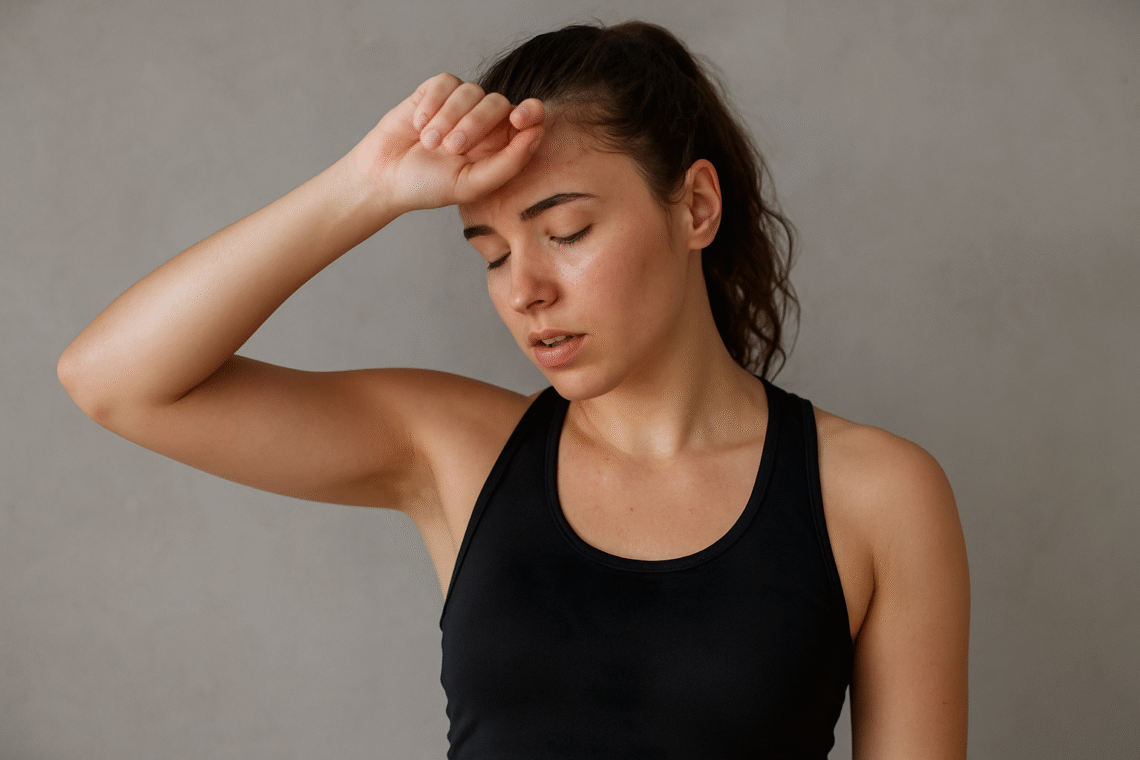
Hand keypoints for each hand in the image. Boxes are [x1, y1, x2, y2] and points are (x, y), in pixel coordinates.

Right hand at [348, 73, 544, 213]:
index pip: (530, 117)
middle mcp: (484, 122)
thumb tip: (537, 133)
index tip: (518, 120)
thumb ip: (508, 163)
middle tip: (452, 149)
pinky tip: (418, 124)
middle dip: (476, 123)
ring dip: (449, 118)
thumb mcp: (471, 184)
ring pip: (471, 90)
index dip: (531, 112)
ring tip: (429, 144)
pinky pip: (445, 82)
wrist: (384, 177)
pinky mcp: (434, 91)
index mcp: (500, 144)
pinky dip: (432, 104)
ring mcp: (459, 104)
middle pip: (498, 102)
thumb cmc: (429, 186)